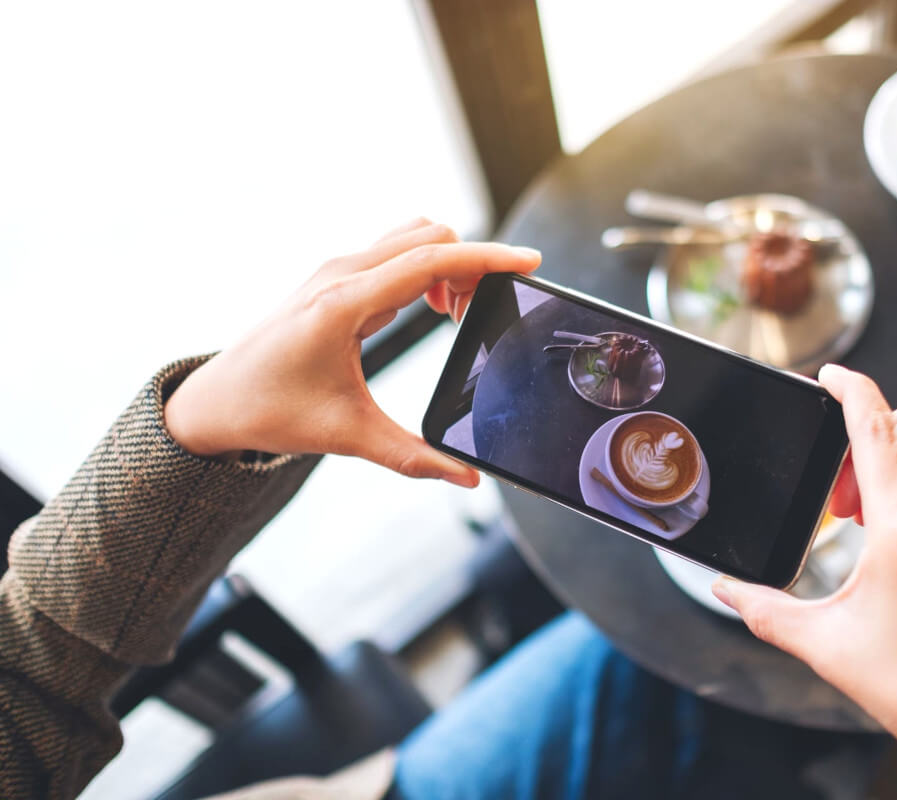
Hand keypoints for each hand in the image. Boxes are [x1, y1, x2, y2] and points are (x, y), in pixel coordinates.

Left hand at [164, 219, 539, 485]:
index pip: (431, 261)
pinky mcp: (336, 276)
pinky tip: (430, 310)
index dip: (487, 259)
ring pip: (413, 238)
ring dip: (448, 264)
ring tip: (456, 315)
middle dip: (472, 265)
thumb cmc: (272, 412)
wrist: (218, 400)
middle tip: (483, 314)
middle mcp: (340, 273)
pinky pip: (396, 251)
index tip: (529, 261)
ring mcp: (336, 268)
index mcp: (344, 303)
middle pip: (430, 238)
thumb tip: (467, 478)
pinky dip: (427, 269)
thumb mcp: (348, 436)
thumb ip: (414, 457)